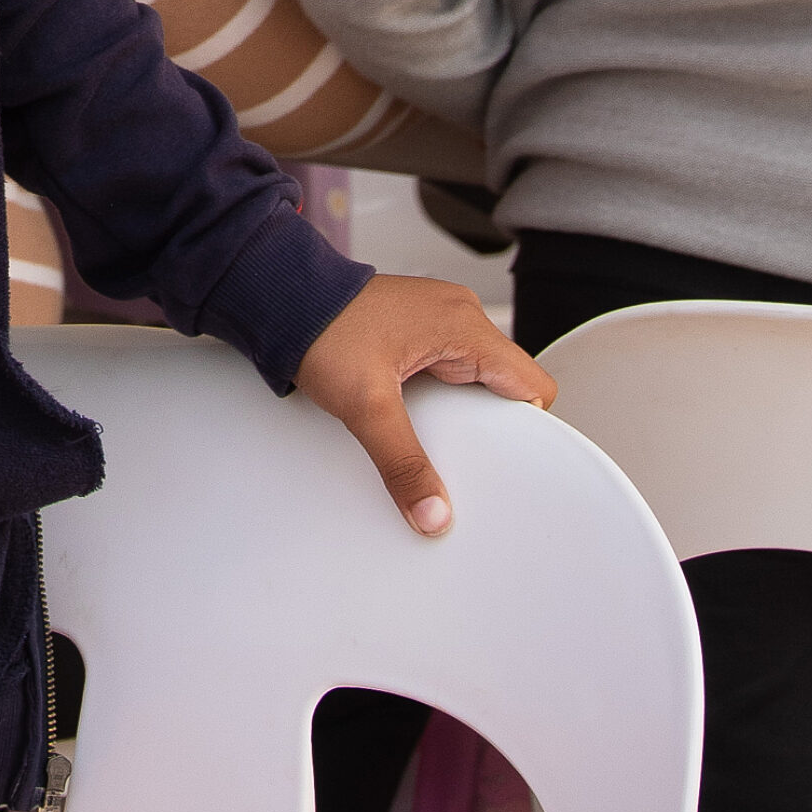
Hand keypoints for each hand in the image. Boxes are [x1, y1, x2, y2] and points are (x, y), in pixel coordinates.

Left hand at [293, 273, 554, 535]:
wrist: (279, 296)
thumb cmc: (320, 329)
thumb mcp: (365, 406)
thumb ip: (403, 464)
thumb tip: (434, 514)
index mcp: (463, 324)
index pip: (532, 384)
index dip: (527, 428)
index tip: (506, 462)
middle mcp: (458, 314)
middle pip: (507, 384)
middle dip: (492, 425)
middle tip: (465, 459)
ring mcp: (438, 317)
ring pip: (478, 377)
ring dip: (463, 410)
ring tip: (436, 439)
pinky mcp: (417, 326)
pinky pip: (450, 366)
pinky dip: (442, 395)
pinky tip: (417, 417)